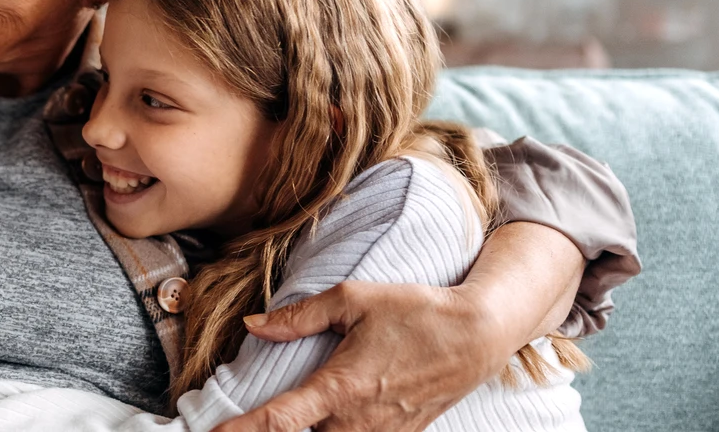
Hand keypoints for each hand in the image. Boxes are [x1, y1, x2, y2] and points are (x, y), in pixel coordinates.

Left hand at [210, 281, 514, 431]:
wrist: (478, 335)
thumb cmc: (415, 311)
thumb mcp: (353, 300)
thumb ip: (297, 317)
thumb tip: (253, 325)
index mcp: (341, 387)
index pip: (280, 421)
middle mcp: (358, 422)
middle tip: (240, 426)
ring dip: (307, 431)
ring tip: (280, 422)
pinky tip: (328, 421)